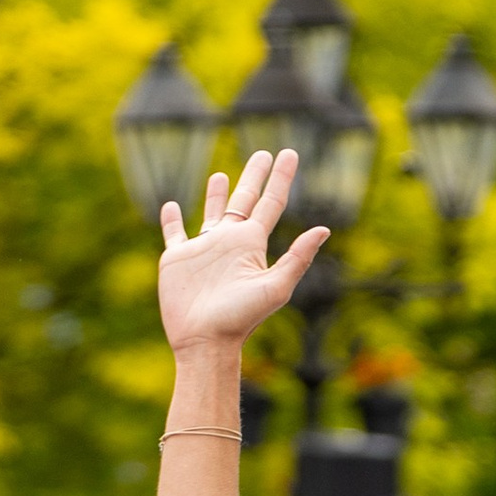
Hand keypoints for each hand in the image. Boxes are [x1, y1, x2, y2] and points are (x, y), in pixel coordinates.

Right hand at [157, 150, 328, 355]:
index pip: (271, 203)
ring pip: (212, 213)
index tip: (289, 153)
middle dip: (254, 176)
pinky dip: (172, 220)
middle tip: (263, 154)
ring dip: (216, 194)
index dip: (281, 178)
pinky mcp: (178, 258)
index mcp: (252, 244)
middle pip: (245, 200)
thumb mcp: (275, 287)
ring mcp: (204, 249)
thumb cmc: (240, 319)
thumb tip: (324, 229)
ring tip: (220, 175)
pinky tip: (171, 206)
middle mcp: (230, 242)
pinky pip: (175, 233)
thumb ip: (298, 258)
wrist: (205, 341)